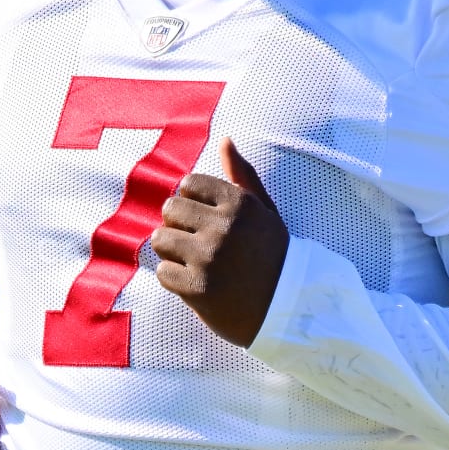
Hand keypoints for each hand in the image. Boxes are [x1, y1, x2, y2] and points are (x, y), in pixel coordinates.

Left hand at [151, 137, 289, 346]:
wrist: (288, 309)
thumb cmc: (274, 257)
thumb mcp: (265, 212)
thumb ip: (242, 177)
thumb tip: (225, 140)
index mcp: (240, 204)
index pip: (187, 184)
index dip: (192, 202)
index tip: (205, 220)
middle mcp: (223, 227)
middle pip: (169, 209)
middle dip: (179, 225)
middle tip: (198, 243)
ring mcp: (208, 257)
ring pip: (160, 239)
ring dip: (172, 252)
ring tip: (195, 263)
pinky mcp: (196, 287)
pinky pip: (162, 272)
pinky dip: (175, 279)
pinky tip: (196, 283)